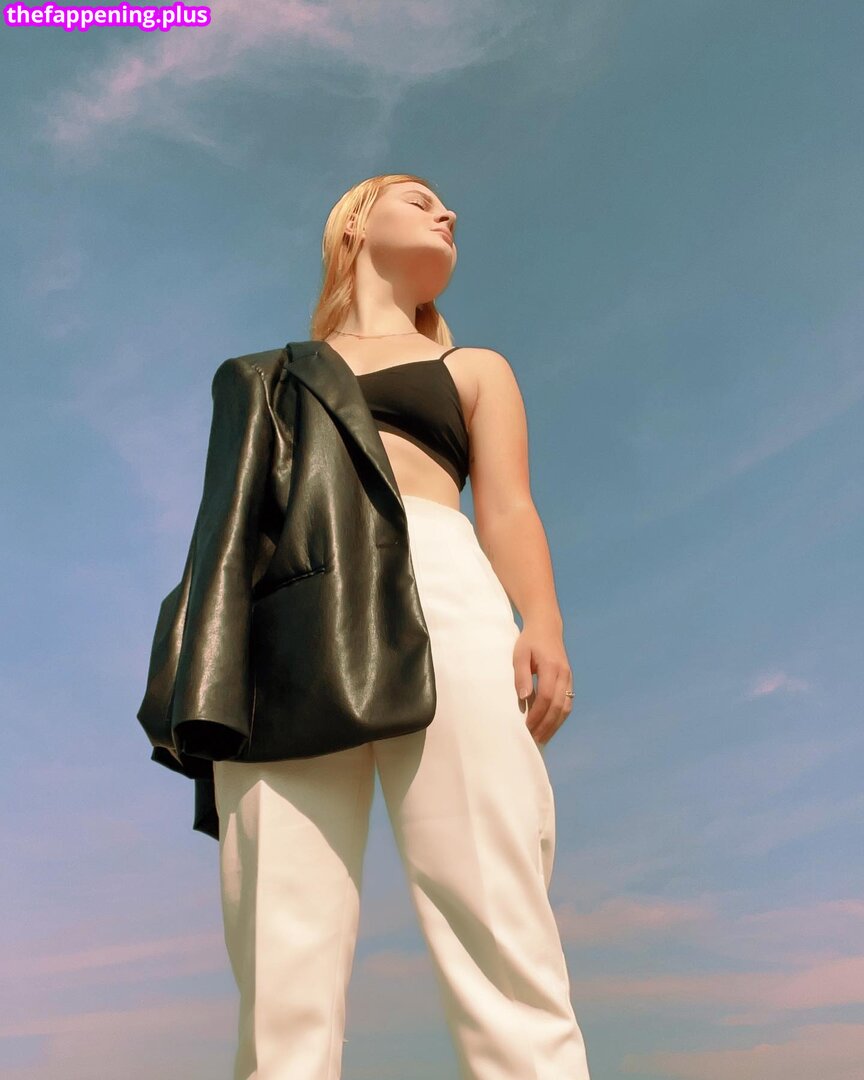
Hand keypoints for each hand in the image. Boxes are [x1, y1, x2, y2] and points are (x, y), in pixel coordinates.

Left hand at [512, 620, 573, 744]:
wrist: (546, 627)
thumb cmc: (529, 641)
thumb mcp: (520, 654)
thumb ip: (521, 675)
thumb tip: (523, 698)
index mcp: (552, 667)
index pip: (546, 696)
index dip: (537, 713)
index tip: (526, 726)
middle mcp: (564, 674)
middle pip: (558, 705)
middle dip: (546, 725)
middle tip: (533, 739)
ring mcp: (569, 678)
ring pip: (566, 707)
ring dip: (554, 725)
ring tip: (541, 738)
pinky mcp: (569, 681)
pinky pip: (567, 703)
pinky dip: (559, 717)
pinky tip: (550, 726)